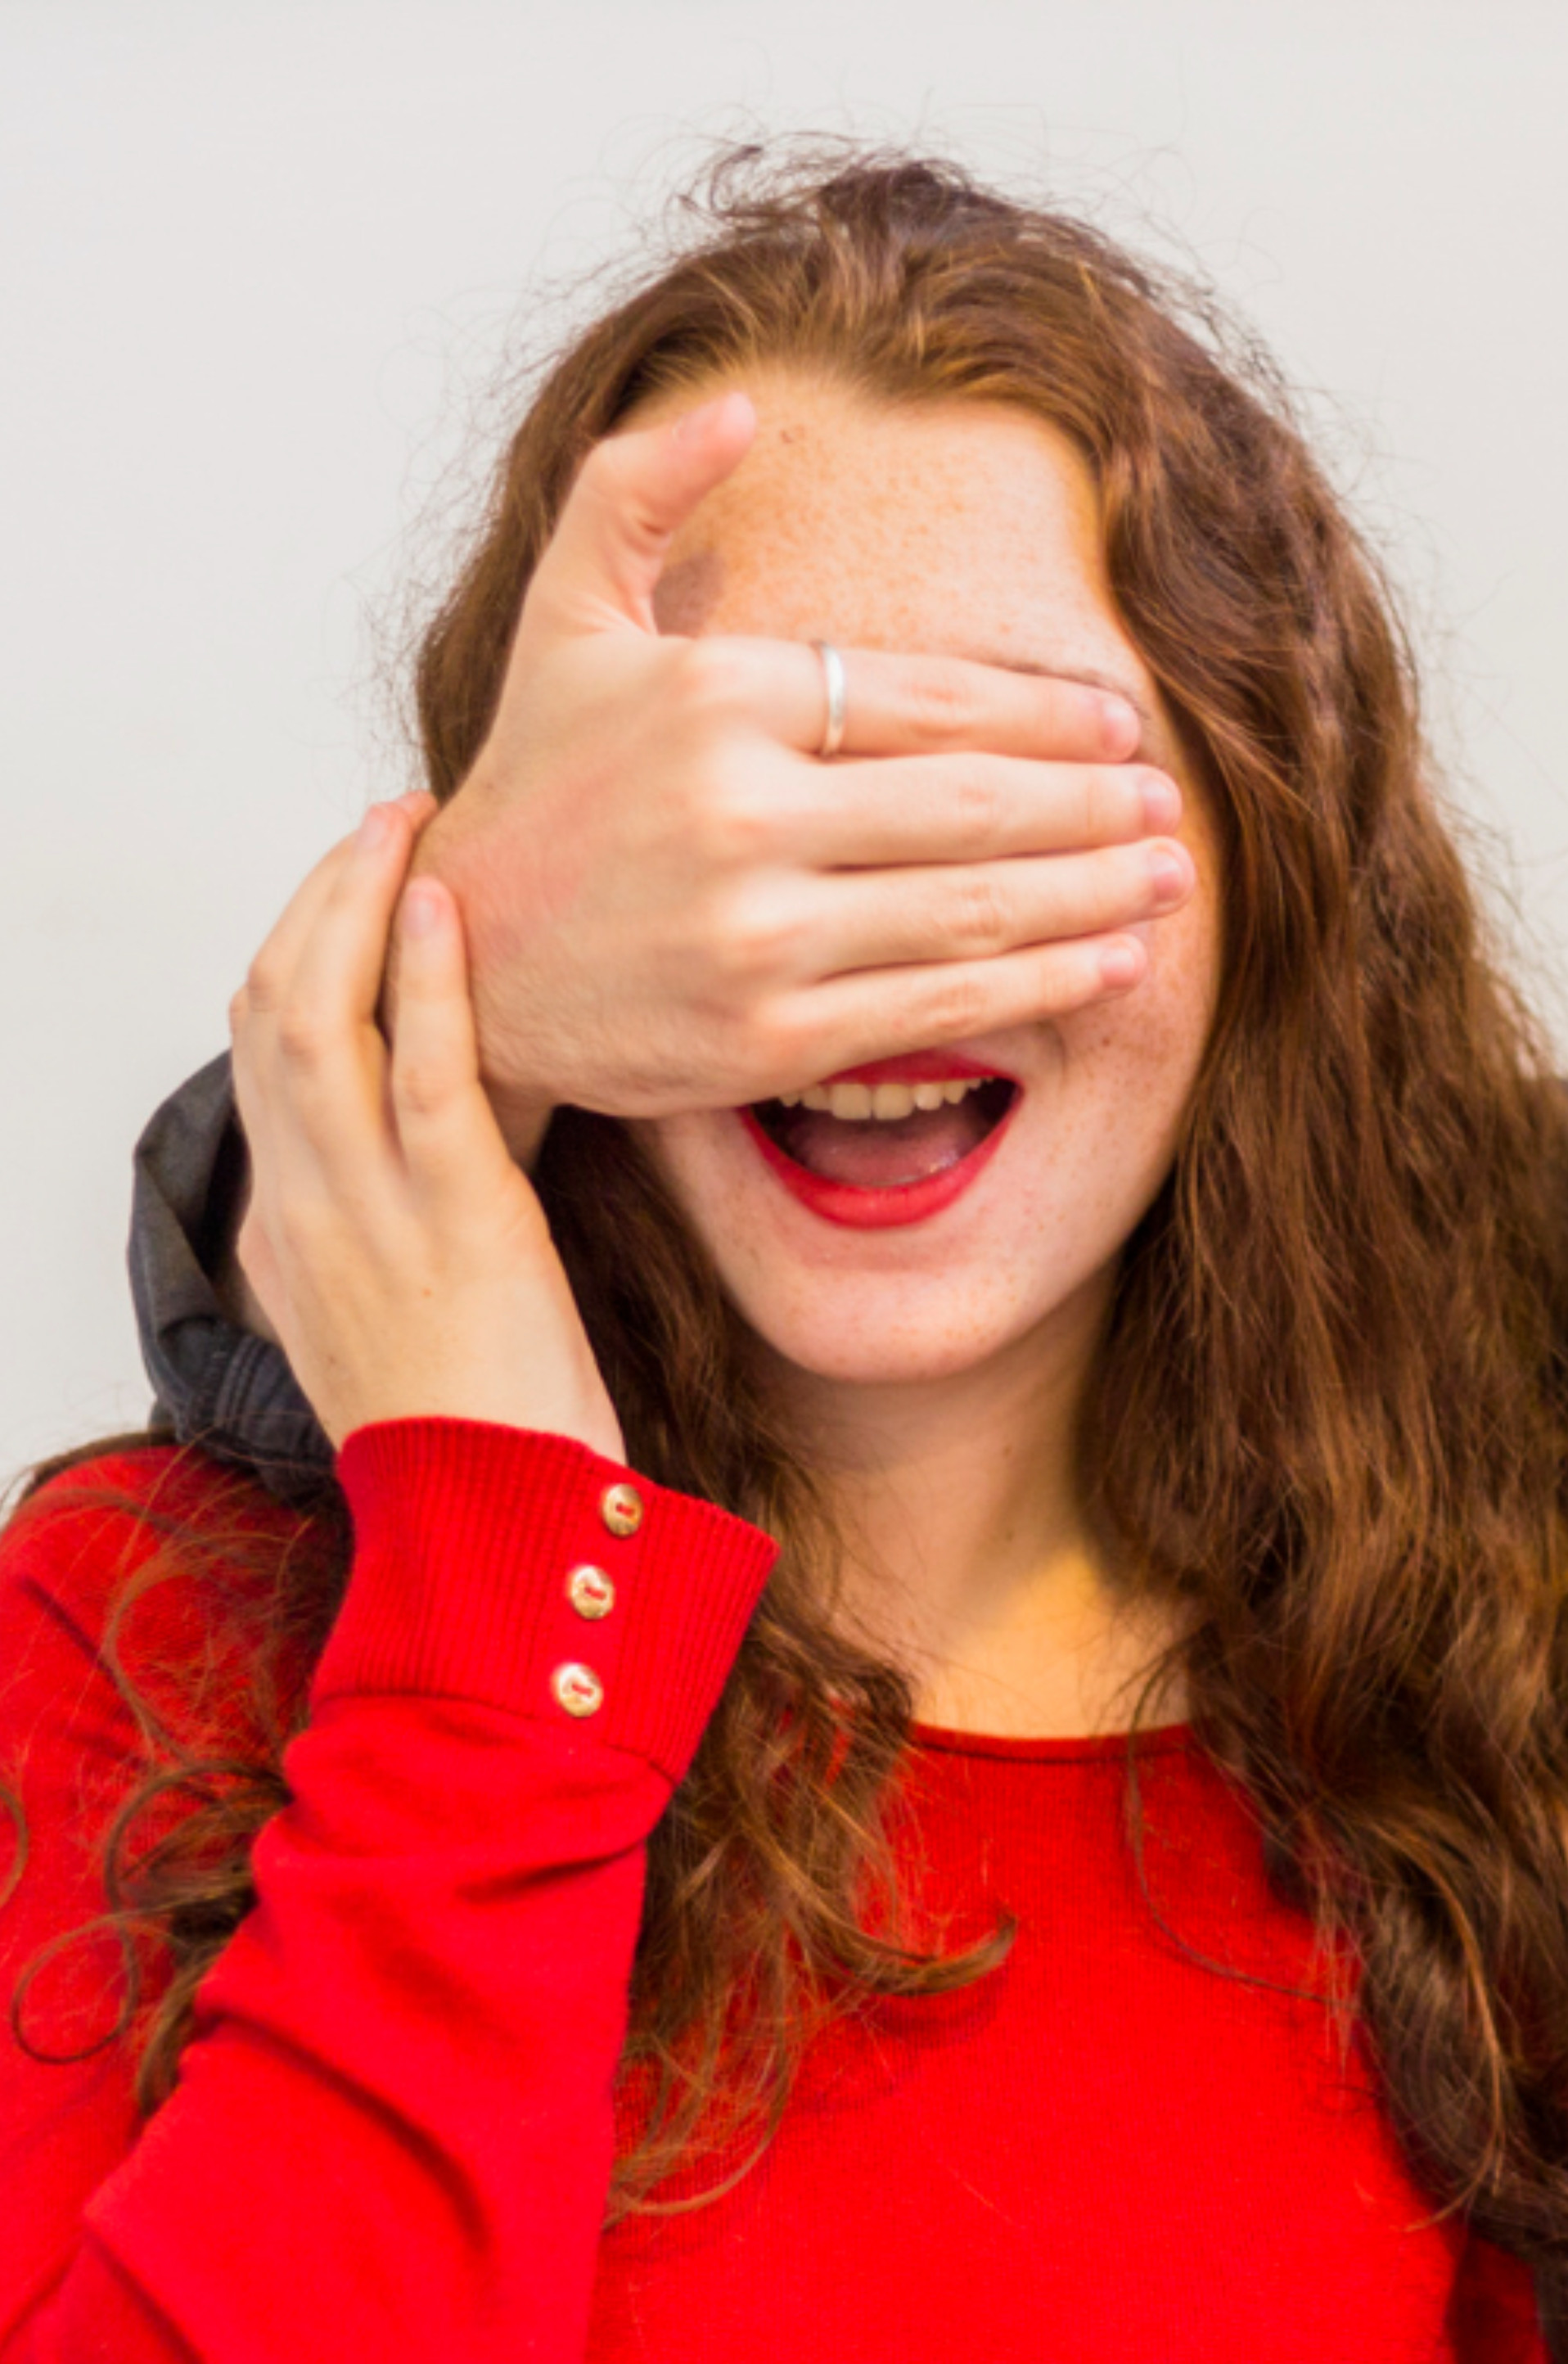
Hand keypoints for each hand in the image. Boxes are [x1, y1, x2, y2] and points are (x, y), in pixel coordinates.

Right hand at [232, 800, 625, 1460]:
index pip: (263, 1060)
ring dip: (358, 904)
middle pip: (268, 1010)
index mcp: (294, 1236)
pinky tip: (449, 906)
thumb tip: (459, 1181)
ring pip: (317, 1017)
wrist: (505, 1535)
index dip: (302, 954)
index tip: (358, 891)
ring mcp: (368, 1213)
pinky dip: (426, 979)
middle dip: (318, 900)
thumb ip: (416, 1247)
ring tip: (409, 827)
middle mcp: (308, 1211)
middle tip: (383, 825)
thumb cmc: (495, 1448)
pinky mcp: (454, 1222)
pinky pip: (419, 1073)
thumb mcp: (418, 1333)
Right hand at [414, 385, 1195, 1147]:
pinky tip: (1115, 963)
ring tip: (1168, 879)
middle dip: (1093, 806)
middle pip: (974, 804)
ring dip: (1094, 894)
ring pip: (977, 909)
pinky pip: (944, 1006)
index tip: (1122, 725)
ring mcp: (759, 932)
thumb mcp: (565, 616)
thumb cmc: (539, 786)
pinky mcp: (770, 1034)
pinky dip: (1045, 984)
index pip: (930, 698)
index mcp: (716, 699)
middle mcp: (742, 813)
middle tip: (1167, 804)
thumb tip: (740, 405)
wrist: (466, 960)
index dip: (1046, 713)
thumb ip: (637, 490)